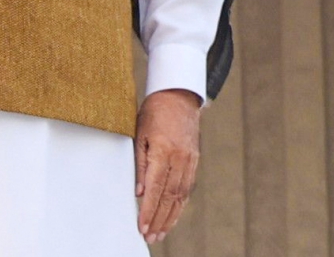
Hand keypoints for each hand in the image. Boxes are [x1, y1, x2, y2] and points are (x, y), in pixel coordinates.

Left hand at [134, 88, 201, 244]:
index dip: (148, 210)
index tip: (141, 226)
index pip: (155, 188)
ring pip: (180, 196)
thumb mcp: (139, 133)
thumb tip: (139, 192)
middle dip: (158, 219)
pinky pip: (187, 188)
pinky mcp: (194, 161)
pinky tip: (172, 216)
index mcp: (163, 150)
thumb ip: (140, 164)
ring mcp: (189, 160)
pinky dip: (179, 205)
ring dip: (170, 217)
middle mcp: (179, 158)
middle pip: (169, 196)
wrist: (178, 96)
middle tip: (150, 236)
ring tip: (160, 233)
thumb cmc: (153, 112)